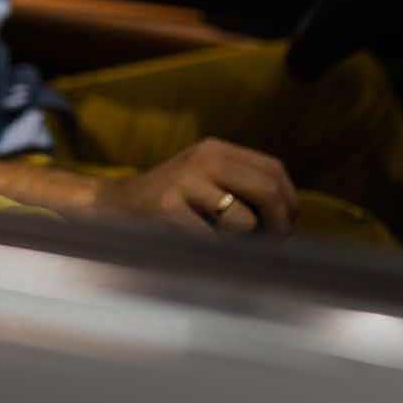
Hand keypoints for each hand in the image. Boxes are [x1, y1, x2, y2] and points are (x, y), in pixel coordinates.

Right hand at [93, 137, 299, 237]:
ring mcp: (185, 181)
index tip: (287, 225)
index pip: (273, 170)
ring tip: (221, 242)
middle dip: (279, 224)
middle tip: (273, 244)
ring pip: (244, 220)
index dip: (290, 201)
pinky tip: (197, 247)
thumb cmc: (170, 205)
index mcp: (215, 150)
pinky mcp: (168, 208)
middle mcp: (203, 158)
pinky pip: (213, 241)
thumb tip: (289, 218)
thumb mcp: (205, 182)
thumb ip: (242, 188)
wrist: (113, 208)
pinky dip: (214, 252)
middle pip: (267, 190)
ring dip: (241, 242)